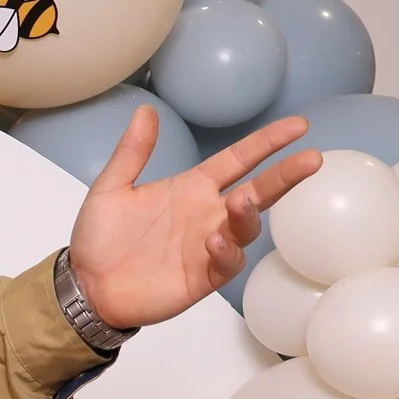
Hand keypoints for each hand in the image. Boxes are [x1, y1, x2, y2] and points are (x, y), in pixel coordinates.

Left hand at [68, 108, 322, 328]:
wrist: (86, 286)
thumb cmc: (99, 238)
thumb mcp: (111, 189)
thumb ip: (132, 153)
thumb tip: (146, 111)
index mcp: (192, 188)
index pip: (238, 160)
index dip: (267, 143)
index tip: (298, 126)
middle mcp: (208, 214)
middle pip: (258, 190)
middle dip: (286, 175)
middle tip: (312, 160)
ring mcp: (208, 246)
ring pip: (247, 226)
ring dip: (249, 213)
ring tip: (240, 201)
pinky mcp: (203, 276)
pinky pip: (228, 262)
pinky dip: (228, 251)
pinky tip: (215, 240)